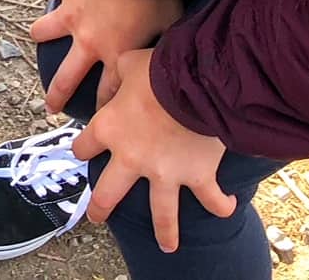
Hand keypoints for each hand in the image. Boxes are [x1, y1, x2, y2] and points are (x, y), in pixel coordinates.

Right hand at [29, 0, 181, 112]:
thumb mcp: (169, 25)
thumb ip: (163, 45)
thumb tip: (171, 57)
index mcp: (116, 54)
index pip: (107, 92)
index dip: (102, 108)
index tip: (98, 119)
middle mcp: (88, 40)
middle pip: (67, 77)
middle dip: (57, 95)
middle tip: (50, 107)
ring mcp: (72, 13)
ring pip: (46, 30)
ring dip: (42, 33)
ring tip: (38, 35)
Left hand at [73, 48, 234, 252]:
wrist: (196, 83)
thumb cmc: (159, 68)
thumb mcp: (128, 63)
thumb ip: (116, 75)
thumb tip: (111, 80)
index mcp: (109, 129)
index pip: (84, 145)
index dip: (82, 147)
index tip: (84, 150)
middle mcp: (131, 157)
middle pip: (108, 192)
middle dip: (101, 207)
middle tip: (97, 217)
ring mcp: (164, 173)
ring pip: (160, 212)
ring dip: (164, 231)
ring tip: (167, 245)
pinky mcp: (196, 176)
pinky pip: (209, 198)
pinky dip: (220, 204)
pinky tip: (226, 208)